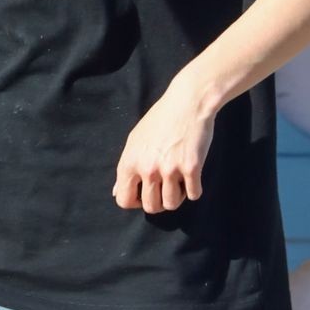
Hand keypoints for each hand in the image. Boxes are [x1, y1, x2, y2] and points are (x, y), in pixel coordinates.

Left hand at [113, 77, 215, 213]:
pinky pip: (194, 194)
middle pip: (151, 207)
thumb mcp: (135, 140)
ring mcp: (170, 169)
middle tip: (166, 187)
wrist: (188, 102)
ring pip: (172, 204)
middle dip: (159, 202)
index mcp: (130, 162)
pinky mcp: (192, 167)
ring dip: (177, 196)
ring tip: (179, 181)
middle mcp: (147, 168)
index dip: (135, 202)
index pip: (124, 200)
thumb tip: (115, 192)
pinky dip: (194, 189)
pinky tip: (193, 175)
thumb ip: (126, 168)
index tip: (145, 194)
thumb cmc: (160, 119)